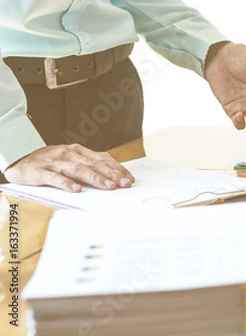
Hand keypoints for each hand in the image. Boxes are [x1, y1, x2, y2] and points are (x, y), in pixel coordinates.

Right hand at [3, 144, 134, 191]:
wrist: (19, 158)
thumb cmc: (50, 162)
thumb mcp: (71, 160)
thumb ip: (88, 166)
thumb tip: (112, 176)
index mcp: (78, 151)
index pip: (102, 159)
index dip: (117, 168)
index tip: (130, 178)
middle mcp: (69, 154)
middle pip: (93, 164)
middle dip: (112, 174)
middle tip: (125, 184)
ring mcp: (54, 162)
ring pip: (78, 170)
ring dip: (95, 178)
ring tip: (108, 186)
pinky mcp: (40, 171)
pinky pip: (55, 178)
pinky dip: (66, 183)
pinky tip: (77, 190)